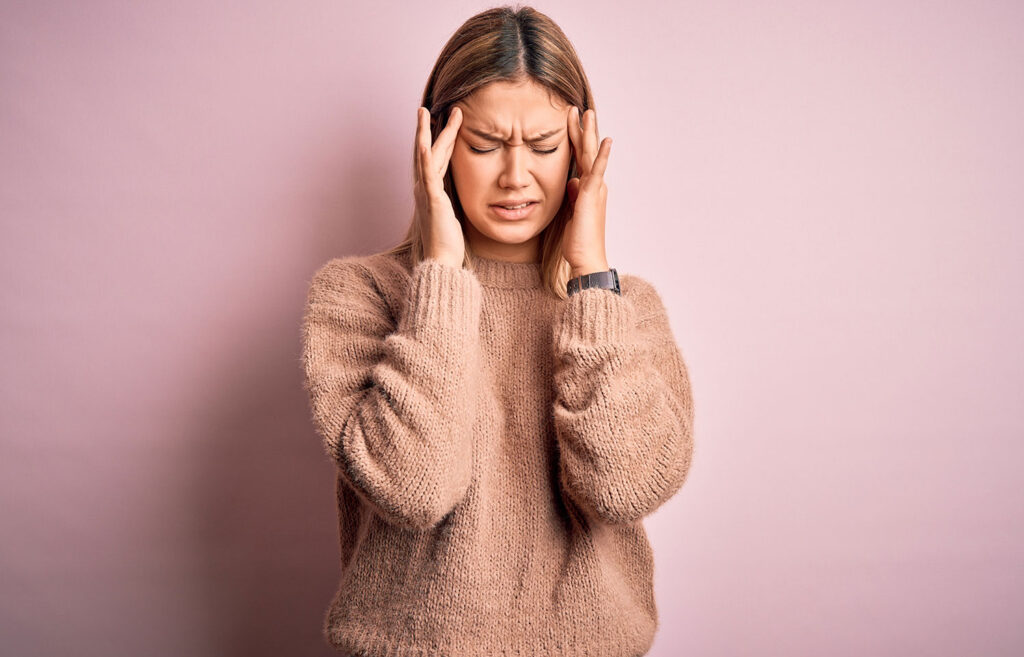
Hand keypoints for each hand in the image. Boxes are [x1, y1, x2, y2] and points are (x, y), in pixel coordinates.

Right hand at [414, 106, 463, 265]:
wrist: (441, 261)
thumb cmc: (447, 243)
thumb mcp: (452, 215)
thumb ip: (451, 202)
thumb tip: (458, 195)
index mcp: (432, 191)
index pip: (437, 159)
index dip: (442, 140)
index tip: (447, 122)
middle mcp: (424, 188)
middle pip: (429, 152)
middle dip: (434, 128)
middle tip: (436, 107)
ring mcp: (426, 193)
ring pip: (425, 156)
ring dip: (425, 132)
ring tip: (425, 112)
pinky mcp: (432, 200)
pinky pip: (427, 174)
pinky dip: (423, 156)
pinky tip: (422, 141)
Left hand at [563, 106, 611, 276]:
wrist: (586, 258)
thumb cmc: (578, 241)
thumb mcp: (570, 212)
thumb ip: (572, 195)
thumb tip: (571, 181)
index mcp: (587, 188)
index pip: (580, 158)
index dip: (574, 139)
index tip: (568, 122)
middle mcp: (594, 185)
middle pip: (587, 151)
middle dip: (582, 129)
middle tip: (577, 108)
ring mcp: (595, 189)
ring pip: (591, 155)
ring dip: (590, 133)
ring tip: (588, 113)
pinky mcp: (592, 195)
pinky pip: (598, 171)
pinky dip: (603, 155)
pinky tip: (606, 140)